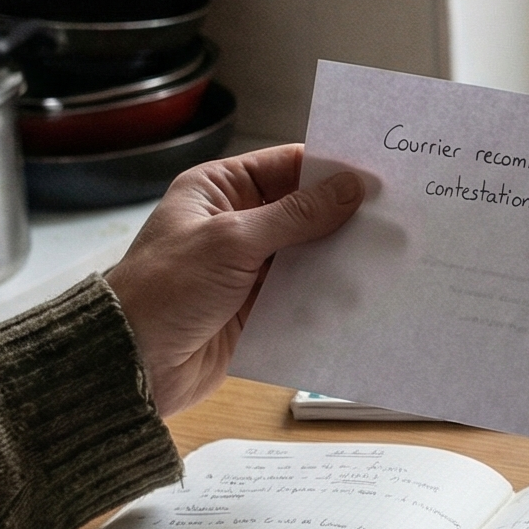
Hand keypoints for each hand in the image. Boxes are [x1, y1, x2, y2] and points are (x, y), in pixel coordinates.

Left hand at [105, 143, 362, 415]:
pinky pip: (303, 292)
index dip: (331, 169)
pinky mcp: (257, 306)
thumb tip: (350, 189)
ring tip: (388, 253)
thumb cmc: (166, 289)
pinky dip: (328, 292)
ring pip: (308, 252)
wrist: (133, 362)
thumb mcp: (233, 241)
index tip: (377, 176)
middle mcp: (236, 222)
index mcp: (219, 189)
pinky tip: (362, 291)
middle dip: (344, 215)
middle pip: (303, 209)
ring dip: (339, 256)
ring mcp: (248, 266)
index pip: (287, 166)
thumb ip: (296, 216)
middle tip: (395, 216)